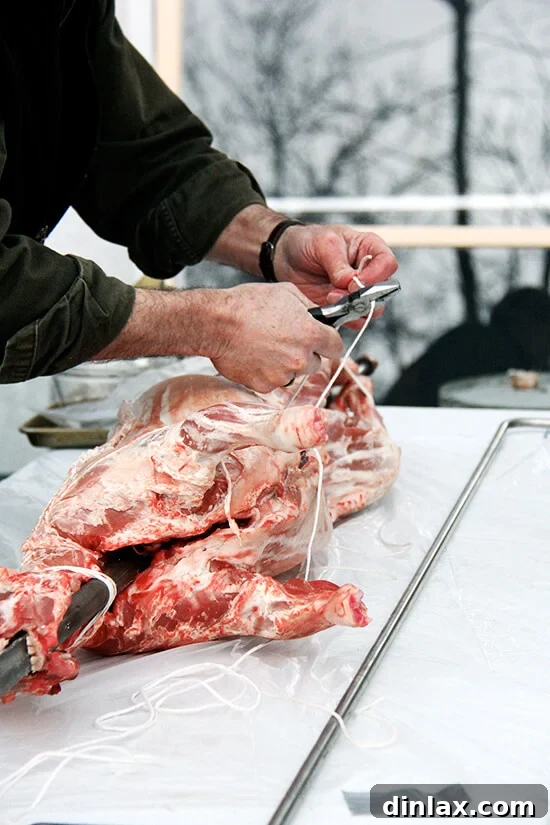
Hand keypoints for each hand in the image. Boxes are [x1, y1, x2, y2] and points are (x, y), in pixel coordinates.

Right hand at [210, 282, 342, 392]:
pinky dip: (266, 373)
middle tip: (284, 341)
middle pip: (315, 363)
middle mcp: (300, 358)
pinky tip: (254, 356)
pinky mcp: (264, 386)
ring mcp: (283, 375)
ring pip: (293, 374)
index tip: (322, 342)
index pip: (336, 347)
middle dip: (305, 354)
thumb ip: (310, 307)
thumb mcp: (286, 293)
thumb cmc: (247, 305)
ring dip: (285, 365)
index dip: (328, 343)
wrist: (216, 323)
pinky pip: (272, 382)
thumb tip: (321, 316)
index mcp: (311, 334)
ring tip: (265, 346)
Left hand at [274, 223, 397, 322]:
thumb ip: (339, 263)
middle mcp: (368, 272)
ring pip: (370, 309)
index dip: (376, 276)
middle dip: (362, 296)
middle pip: (383, 291)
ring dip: (352, 309)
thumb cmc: (307, 241)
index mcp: (369, 249)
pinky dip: (344, 319)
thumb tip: (352, 282)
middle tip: (337, 293)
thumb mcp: (323, 243)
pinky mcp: (344, 307)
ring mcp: (357, 292)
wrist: (285, 258)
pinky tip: (328, 309)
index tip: (354, 281)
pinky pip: (354, 320)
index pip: (387, 263)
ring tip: (329, 298)